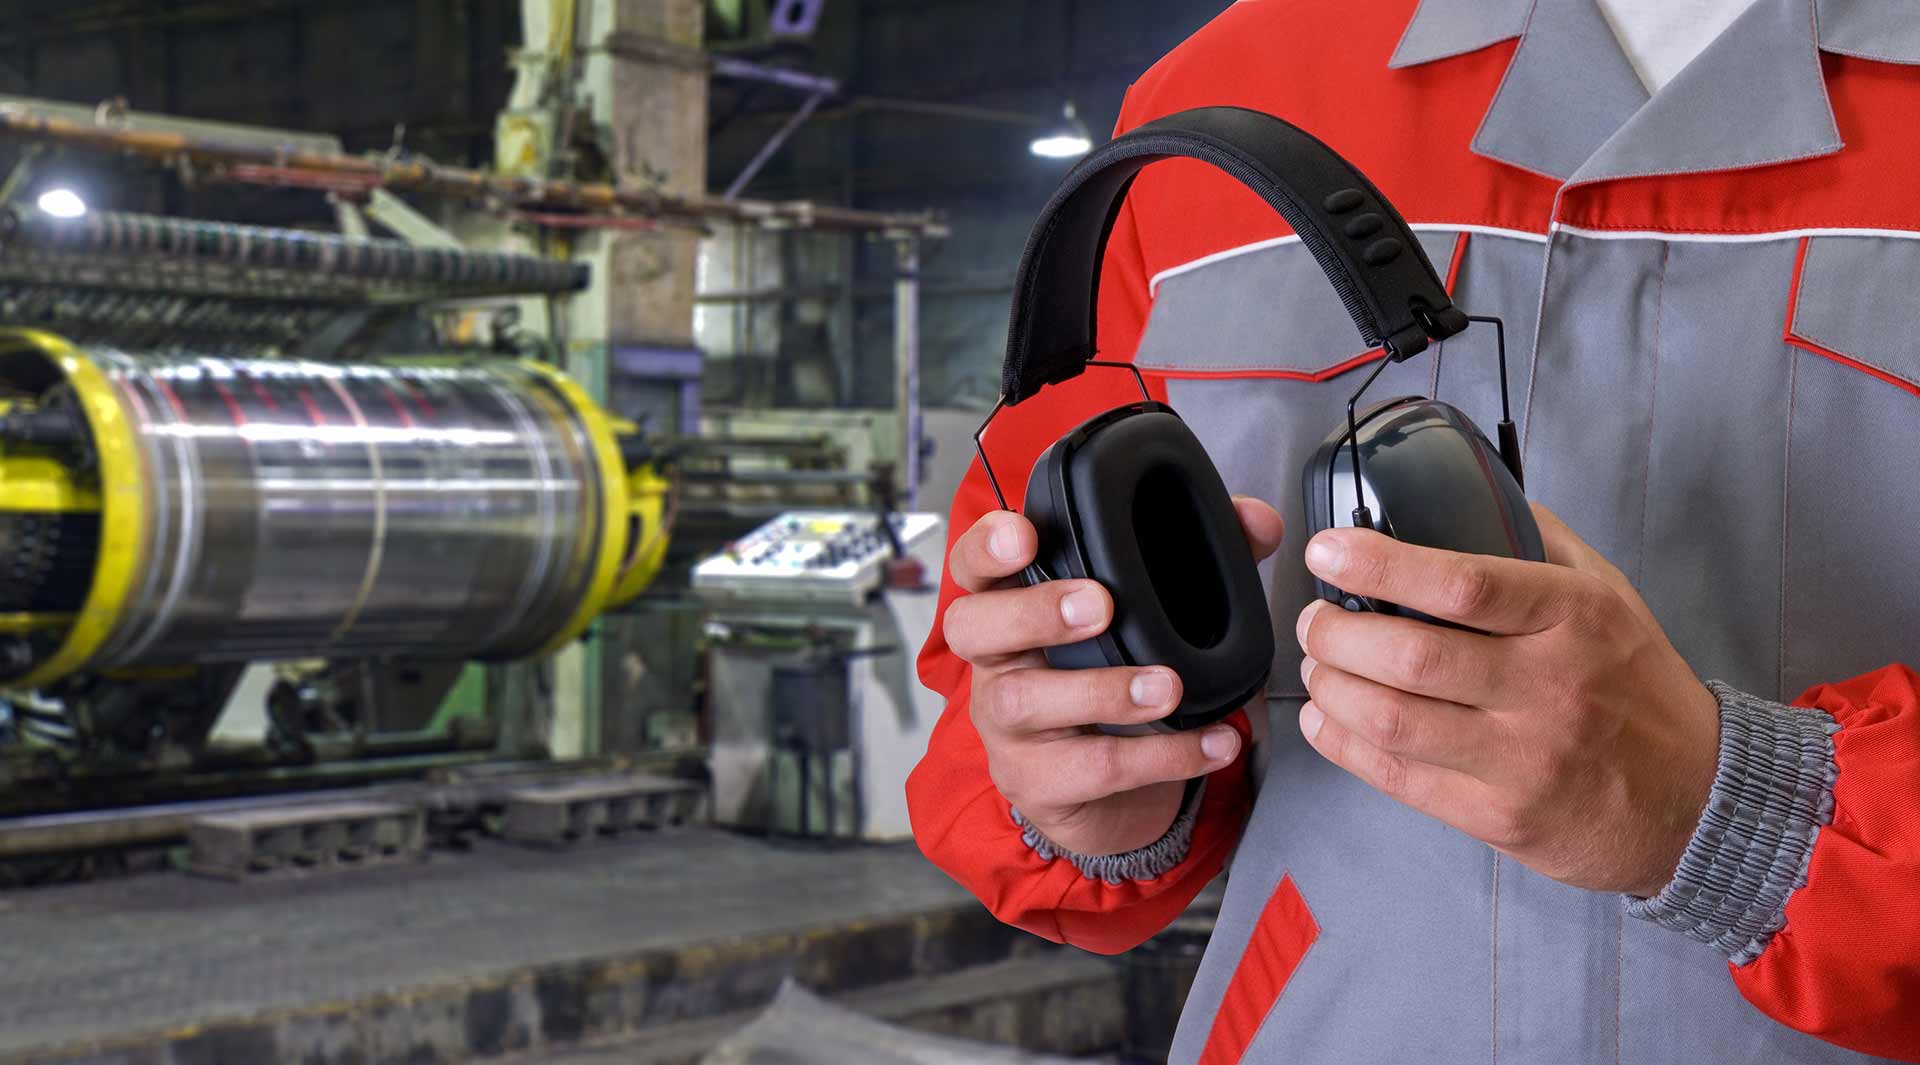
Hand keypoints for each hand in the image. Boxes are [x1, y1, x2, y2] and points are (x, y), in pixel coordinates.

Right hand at [946, 498, 1284, 856]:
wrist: (1109, 793)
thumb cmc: (1117, 679)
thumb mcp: (1153, 615)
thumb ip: (1202, 558)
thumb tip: (1257, 522)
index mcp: (1013, 605)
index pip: (972, 566)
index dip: (986, 547)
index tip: (1023, 534)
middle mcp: (996, 661)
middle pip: (973, 626)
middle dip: (1034, 611)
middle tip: (1099, 606)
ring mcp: (1006, 726)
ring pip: (1025, 700)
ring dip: (1101, 690)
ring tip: (1167, 686)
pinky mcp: (1037, 782)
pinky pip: (1090, 769)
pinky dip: (1160, 756)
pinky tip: (1212, 741)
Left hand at [1293, 504, 1719, 896]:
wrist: (1698, 800)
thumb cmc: (1638, 686)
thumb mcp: (1609, 595)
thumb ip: (1539, 542)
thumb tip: (1469, 488)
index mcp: (1573, 619)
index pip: (1463, 585)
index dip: (1380, 564)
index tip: (1328, 552)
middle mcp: (1548, 688)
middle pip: (1412, 657)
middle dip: (1337, 635)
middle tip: (1315, 620)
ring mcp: (1523, 760)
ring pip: (1394, 722)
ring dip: (1331, 689)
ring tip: (1317, 666)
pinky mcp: (1500, 818)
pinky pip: (1399, 779)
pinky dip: (1345, 745)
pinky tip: (1326, 719)